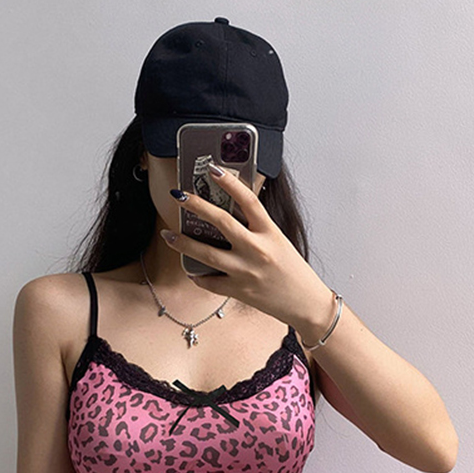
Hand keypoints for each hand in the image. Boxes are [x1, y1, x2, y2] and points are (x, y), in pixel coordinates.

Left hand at [163, 162, 335, 333]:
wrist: (305, 303)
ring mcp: (246, 271)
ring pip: (207, 254)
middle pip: (221, 222)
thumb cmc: (293, 271)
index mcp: (270, 232)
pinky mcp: (239, 291)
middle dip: (196, 207)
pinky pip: (210, 282)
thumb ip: (258, 228)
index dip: (230, 183)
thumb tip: (232, 211)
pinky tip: (192, 270)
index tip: (213, 169)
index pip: (248, 200)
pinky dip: (199, 276)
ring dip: (184, 243)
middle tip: (179, 196)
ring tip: (168, 235)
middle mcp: (257, 250)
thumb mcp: (279, 242)